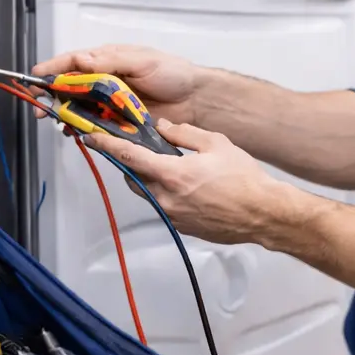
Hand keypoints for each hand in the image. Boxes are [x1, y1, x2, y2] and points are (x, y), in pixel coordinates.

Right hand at [32, 44, 200, 124]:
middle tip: (39, 105)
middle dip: (51, 95)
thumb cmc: (173, 73)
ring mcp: (110, 103)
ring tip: (55, 120)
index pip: (74, 62)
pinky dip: (82, 128)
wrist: (194, 100)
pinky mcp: (117, 122)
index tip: (36, 77)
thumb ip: (112, 61)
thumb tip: (84, 58)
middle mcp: (105, 82)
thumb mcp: (143, 61)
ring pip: (78, 108)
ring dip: (64, 114)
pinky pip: (94, 125)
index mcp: (108, 61)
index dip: (53, 69)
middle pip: (70, 87)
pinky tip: (75, 131)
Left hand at [82, 119, 303, 245]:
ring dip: (150, 180)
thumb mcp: (216, 144)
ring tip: (171, 169)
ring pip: (148, 194)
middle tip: (143, 151)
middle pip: (133, 178)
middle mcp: (166, 198)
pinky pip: (165, 207)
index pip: (128, 157)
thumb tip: (163, 127)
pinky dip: (167, 195)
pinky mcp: (182, 227)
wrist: (264, 213)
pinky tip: (189, 188)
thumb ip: (185, 134)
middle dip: (132, 164)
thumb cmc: (244, 178)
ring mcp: (173, 216)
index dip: (106, 145)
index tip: (90, 137)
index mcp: (172, 174)